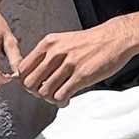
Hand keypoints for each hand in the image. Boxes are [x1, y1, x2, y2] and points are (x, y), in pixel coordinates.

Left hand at [16, 20, 136, 104]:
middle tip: (46, 93)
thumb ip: (47, 55)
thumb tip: (32, 74)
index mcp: (48, 43)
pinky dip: (61, 101)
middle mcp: (56, 53)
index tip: (35, 85)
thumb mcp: (63, 41)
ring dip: (51, 99)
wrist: (115, 38)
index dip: (26, 81)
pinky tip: (67, 99)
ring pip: (45, 92)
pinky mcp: (81, 76)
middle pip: (30, 83)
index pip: (23, 68)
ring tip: (59, 97)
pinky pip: (61, 95)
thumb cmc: (91, 41)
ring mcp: (68, 64)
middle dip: (36, 92)